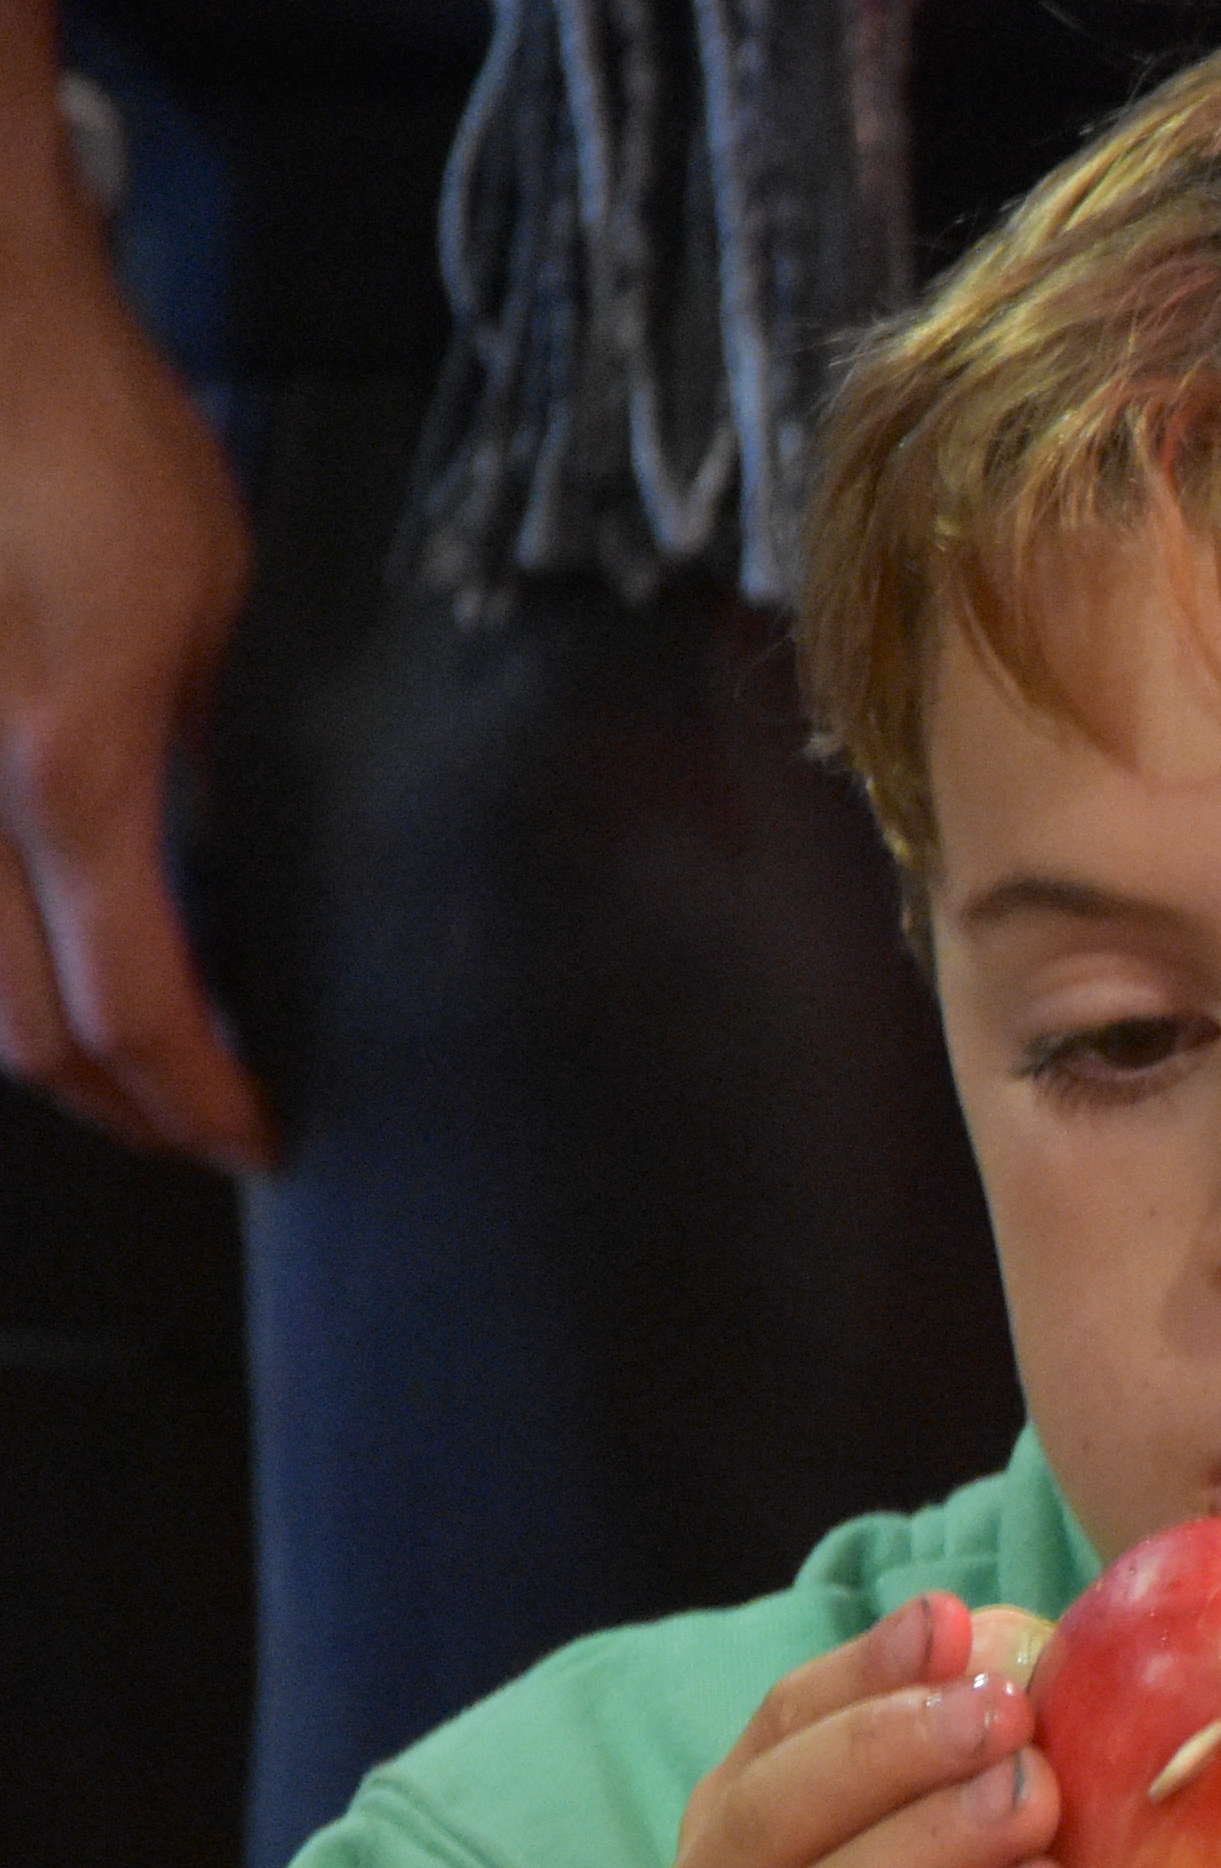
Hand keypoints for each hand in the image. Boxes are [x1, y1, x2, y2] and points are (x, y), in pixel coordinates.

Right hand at [0, 144, 266, 1166]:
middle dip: (120, 1103)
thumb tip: (218, 866)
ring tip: (138, 1065)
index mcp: (66, 760)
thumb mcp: (211, 605)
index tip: (254, 1135)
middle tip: (199, 1125)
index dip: (193, 1098)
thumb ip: (201, 749)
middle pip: (19, 1029)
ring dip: (46, 1043)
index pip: (132, 1002)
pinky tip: (53, 955)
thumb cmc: (89, 434)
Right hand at [637, 1598, 1141, 1867]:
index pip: (774, 1735)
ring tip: (1036, 1797)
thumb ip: (1006, 1789)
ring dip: (935, 1844)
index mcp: (728, 1858)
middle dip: (896, 1748)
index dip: (861, 1675)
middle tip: (1008, 1707)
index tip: (952, 1624)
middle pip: (776, 1814)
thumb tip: (1033, 1653)